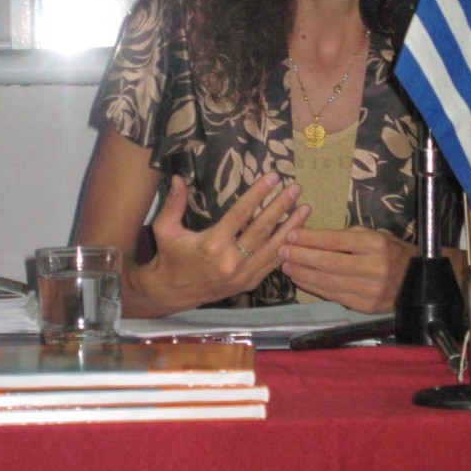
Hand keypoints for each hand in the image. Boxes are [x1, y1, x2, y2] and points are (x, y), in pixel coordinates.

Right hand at [127, 172, 310, 314]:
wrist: (173, 293)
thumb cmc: (170, 257)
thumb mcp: (165, 229)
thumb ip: (173, 203)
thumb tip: (179, 177)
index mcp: (212, 245)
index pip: (241, 213)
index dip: (259, 193)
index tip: (273, 177)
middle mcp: (231, 261)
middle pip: (263, 228)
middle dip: (281, 206)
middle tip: (295, 188)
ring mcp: (243, 274)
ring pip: (273, 247)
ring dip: (292, 227)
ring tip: (305, 208)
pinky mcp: (249, 283)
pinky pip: (272, 263)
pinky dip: (286, 248)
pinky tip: (298, 234)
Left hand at [277, 225, 412, 313]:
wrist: (417, 280)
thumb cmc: (391, 252)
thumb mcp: (374, 235)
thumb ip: (347, 236)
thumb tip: (313, 238)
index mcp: (375, 244)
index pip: (335, 241)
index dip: (311, 238)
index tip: (292, 235)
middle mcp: (373, 267)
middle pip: (328, 262)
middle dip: (301, 257)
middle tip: (282, 251)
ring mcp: (369, 290)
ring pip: (328, 282)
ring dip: (303, 274)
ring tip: (286, 266)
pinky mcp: (365, 306)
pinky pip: (333, 296)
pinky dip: (314, 288)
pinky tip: (301, 280)